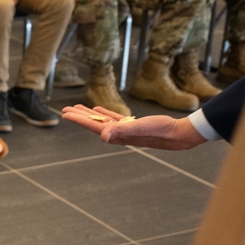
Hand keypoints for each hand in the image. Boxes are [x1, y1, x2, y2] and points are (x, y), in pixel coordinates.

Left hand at [61, 104, 206, 150]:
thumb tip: (103, 136)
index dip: (78, 119)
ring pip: (102, 120)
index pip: (93, 126)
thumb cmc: (161, 130)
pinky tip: (98, 109)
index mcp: (117, 135)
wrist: (180, 134)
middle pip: (94, 124)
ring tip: (77, 108)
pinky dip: (105, 113)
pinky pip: (114, 118)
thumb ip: (122, 131)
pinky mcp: (134, 125)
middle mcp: (118, 134)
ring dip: (90, 114)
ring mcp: (126, 130)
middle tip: (65, 109)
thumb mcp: (141, 128)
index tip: (65, 114)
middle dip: (79, 116)